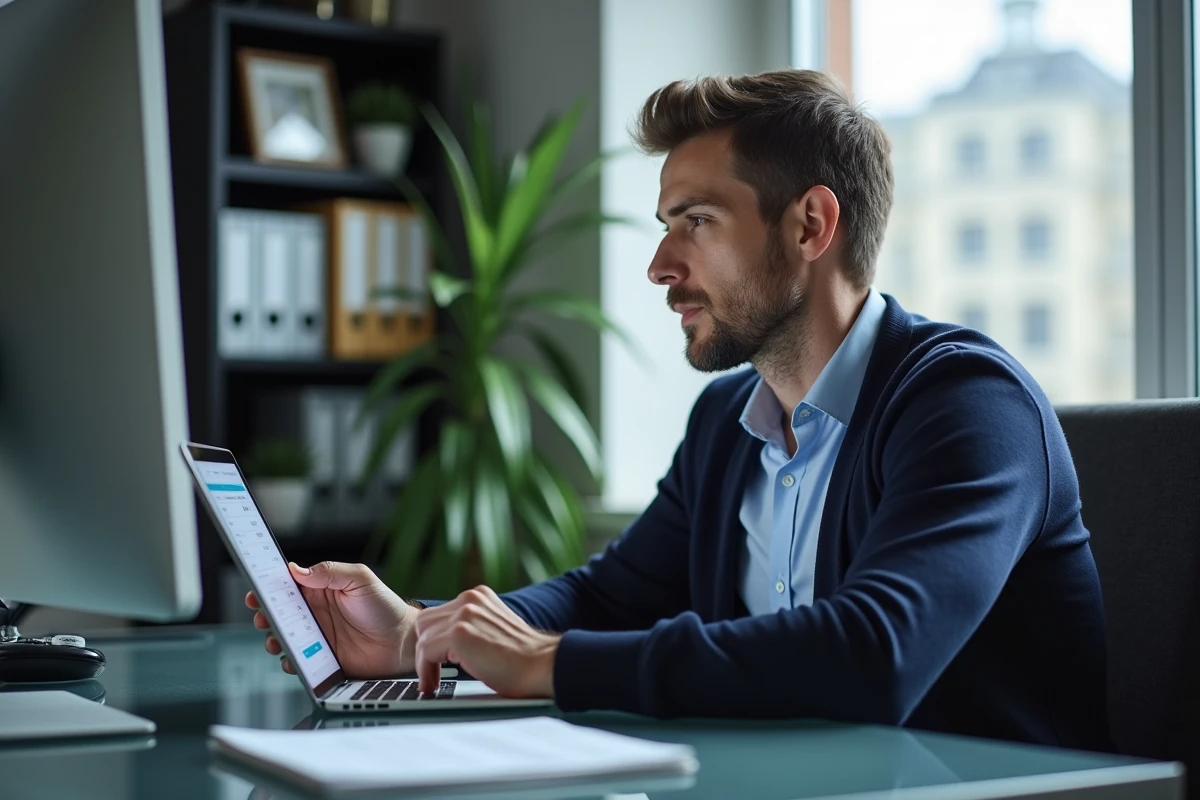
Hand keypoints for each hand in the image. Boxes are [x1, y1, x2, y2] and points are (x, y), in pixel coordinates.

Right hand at [246, 561, 418, 678]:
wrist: (402, 642)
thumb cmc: (385, 607)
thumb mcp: (360, 580)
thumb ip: (330, 572)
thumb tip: (298, 569)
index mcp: (321, 590)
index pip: (288, 585)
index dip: (269, 587)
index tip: (256, 591)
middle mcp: (315, 613)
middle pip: (279, 613)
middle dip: (265, 614)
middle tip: (262, 617)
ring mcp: (316, 637)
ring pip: (284, 638)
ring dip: (274, 639)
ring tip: (276, 641)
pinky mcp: (320, 659)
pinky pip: (297, 661)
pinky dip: (290, 661)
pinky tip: (293, 660)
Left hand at [414, 585, 559, 697]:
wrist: (542, 666)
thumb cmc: (521, 658)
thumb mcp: (493, 628)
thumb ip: (473, 625)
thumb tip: (445, 644)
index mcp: (478, 596)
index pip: (438, 615)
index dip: (433, 641)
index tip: (435, 663)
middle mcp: (470, 599)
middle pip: (425, 622)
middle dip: (426, 649)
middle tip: (433, 674)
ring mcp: (464, 614)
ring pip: (422, 637)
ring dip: (425, 662)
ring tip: (433, 682)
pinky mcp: (460, 633)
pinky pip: (425, 651)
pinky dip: (426, 671)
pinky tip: (434, 684)